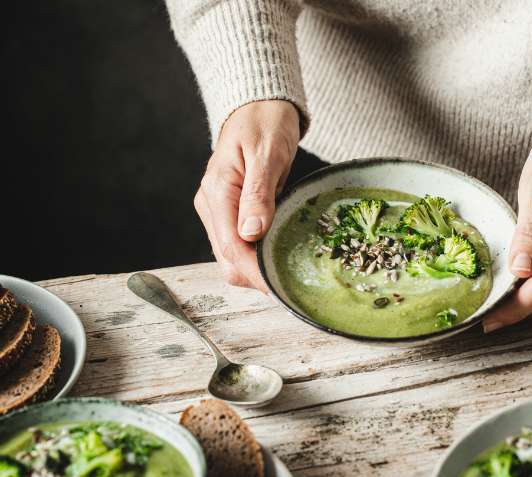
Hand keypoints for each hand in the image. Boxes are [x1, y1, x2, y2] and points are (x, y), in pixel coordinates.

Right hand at [194, 100, 299, 291]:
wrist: (259, 105)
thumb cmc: (266, 122)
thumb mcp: (268, 155)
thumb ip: (258, 195)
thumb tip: (251, 234)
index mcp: (217, 192)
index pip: (232, 248)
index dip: (255, 273)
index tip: (280, 288)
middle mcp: (211, 205)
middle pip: (228, 260)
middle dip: (256, 277)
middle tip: (292, 284)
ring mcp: (218, 209)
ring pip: (232, 257)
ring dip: (257, 269)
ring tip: (289, 273)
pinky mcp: (229, 211)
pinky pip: (240, 244)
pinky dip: (257, 256)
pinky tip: (279, 257)